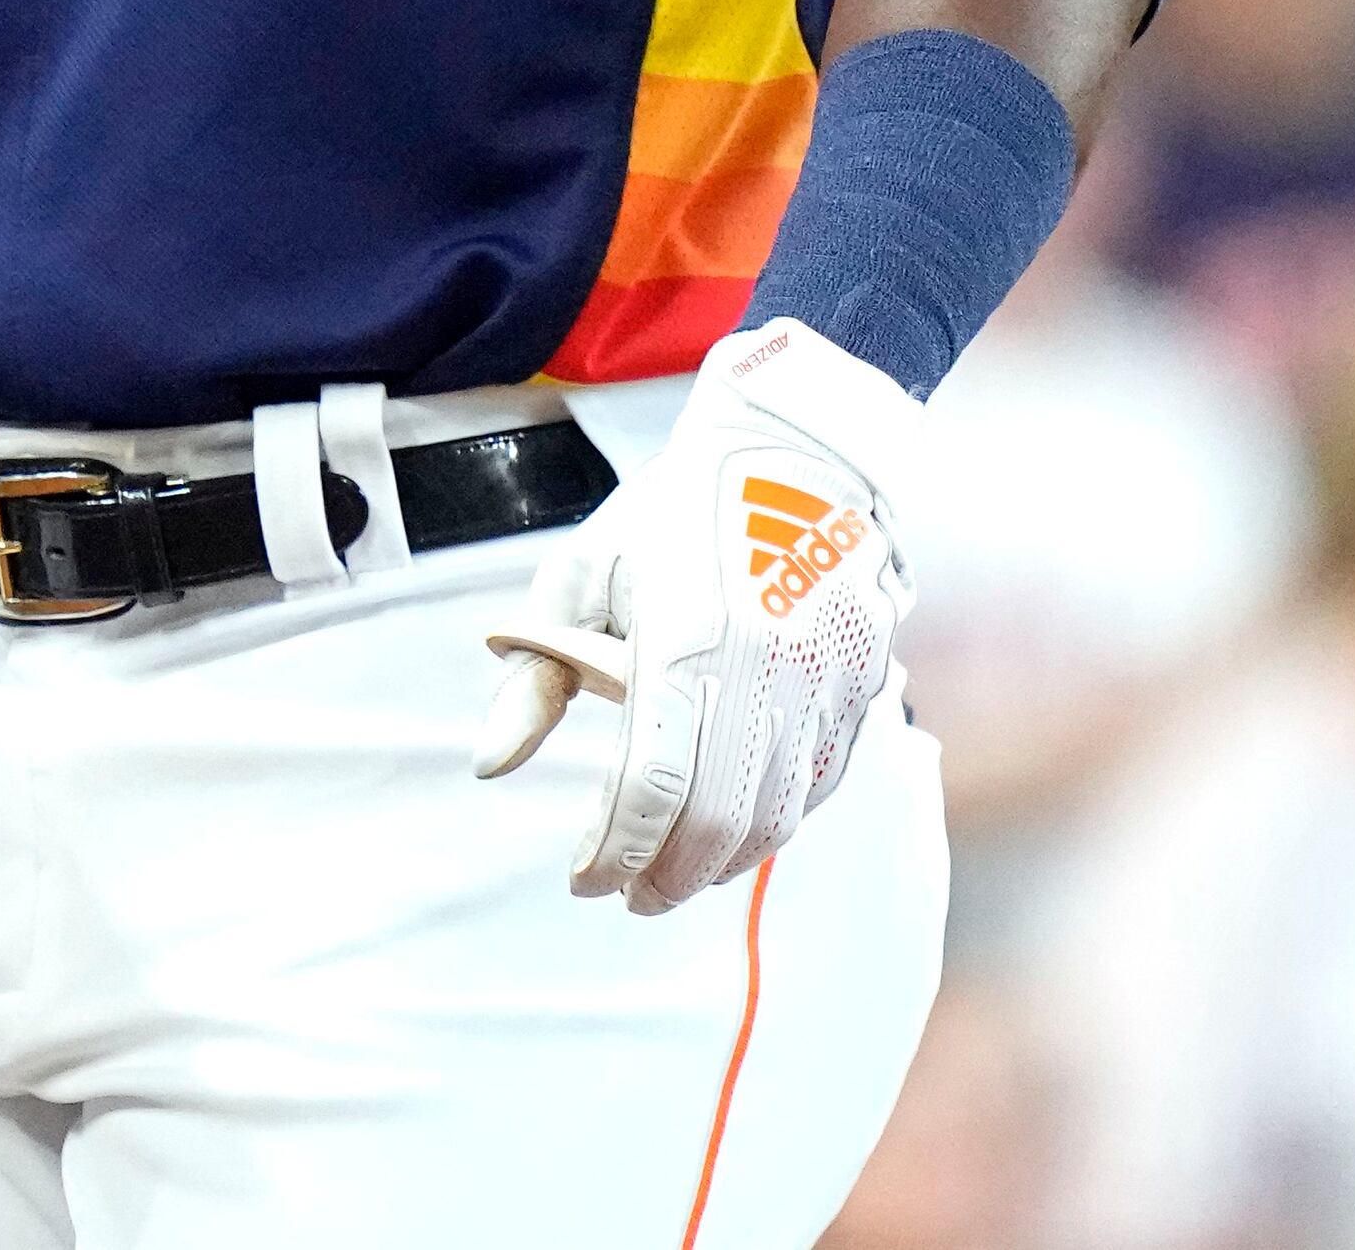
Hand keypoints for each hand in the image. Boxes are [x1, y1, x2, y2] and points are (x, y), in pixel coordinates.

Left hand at [473, 320, 919, 913]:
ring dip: (721, 863)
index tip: (583, 882)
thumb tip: (490, 765)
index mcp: (687, 639)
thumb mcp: (581, 575)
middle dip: (667, 874)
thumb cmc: (671, 516)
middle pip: (718, 818)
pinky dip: (773, 824)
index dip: (616, 849)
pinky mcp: (863, 688)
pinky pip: (819, 785)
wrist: (794, 458)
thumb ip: (536, 677)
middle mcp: (767, 670)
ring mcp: (825, 684)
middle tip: (625, 895)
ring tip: (671, 878)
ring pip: (777, 814)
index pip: (652, 784)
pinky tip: (733, 836)